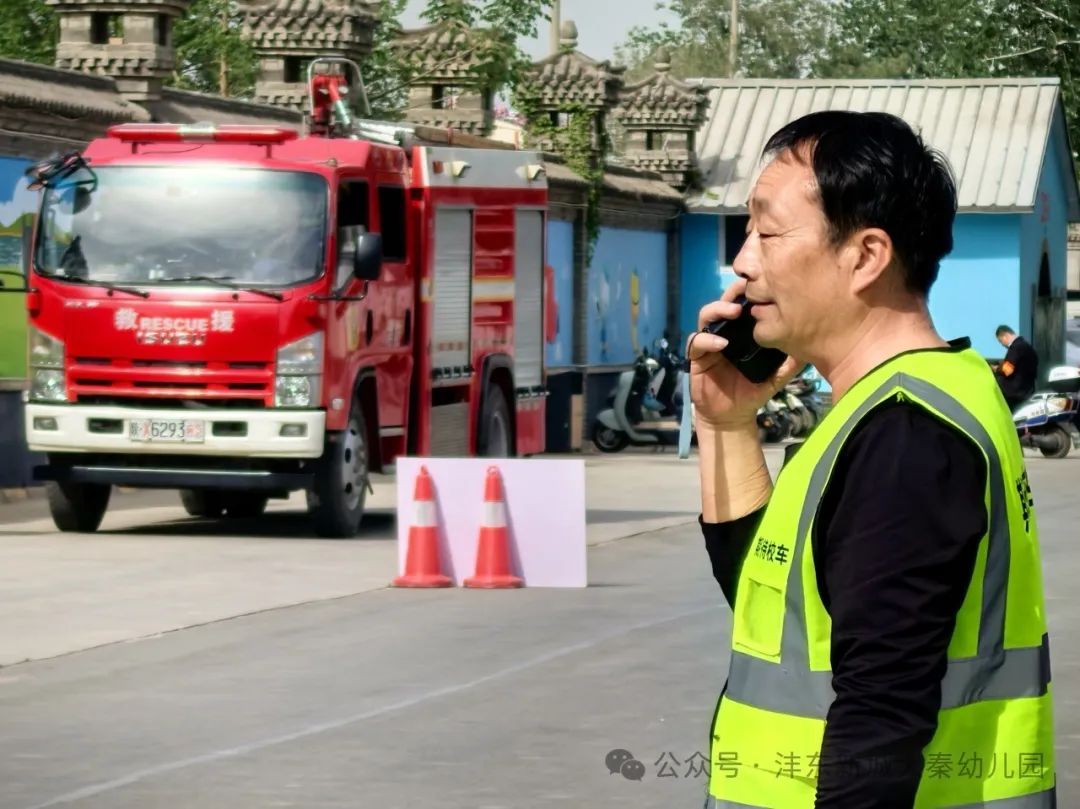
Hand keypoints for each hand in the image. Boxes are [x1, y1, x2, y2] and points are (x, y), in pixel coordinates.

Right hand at [687, 278, 802, 427]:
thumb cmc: (753, 392)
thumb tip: (811, 345)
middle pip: (724, 302)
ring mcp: (709, 342)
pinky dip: (707, 339)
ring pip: (706, 315)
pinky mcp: (697, 356)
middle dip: (733, 293)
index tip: (764, 285)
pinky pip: (696, 342)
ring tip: (735, 311)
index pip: (744, 303)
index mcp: (743, 331)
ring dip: (719, 309)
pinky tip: (722, 344)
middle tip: (746, 289)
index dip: (751, 291)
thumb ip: (791, 361)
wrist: (732, 417)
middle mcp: (725, 332)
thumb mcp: (777, 375)